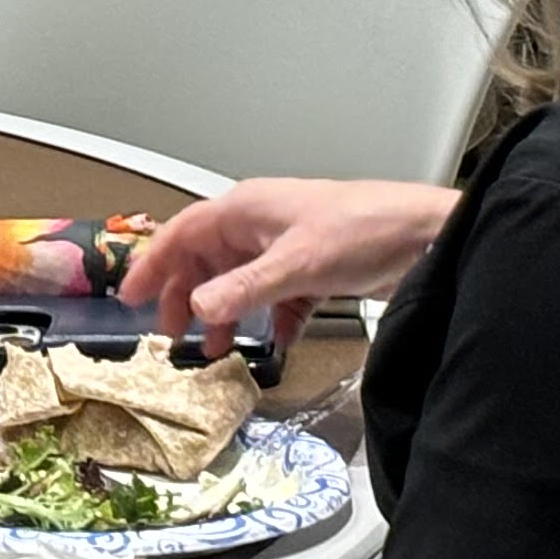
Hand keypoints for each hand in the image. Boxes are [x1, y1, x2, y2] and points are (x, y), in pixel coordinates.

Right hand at [120, 175, 459, 353]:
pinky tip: (275, 341)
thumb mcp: (298, 263)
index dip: (152, 265)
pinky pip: (278, 296)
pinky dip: (271, 319)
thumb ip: (245, 288)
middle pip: (206, 261)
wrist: (429, 235)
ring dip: (226, 313)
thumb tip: (199, 308)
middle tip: (170, 334)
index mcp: (245, 211)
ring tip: (214, 347)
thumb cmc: (365, 228)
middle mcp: (260, 225)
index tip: (131, 297)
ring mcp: (287, 246)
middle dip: (186, 297)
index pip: (180, 235)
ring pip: (240, 281)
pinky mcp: (315, 269)